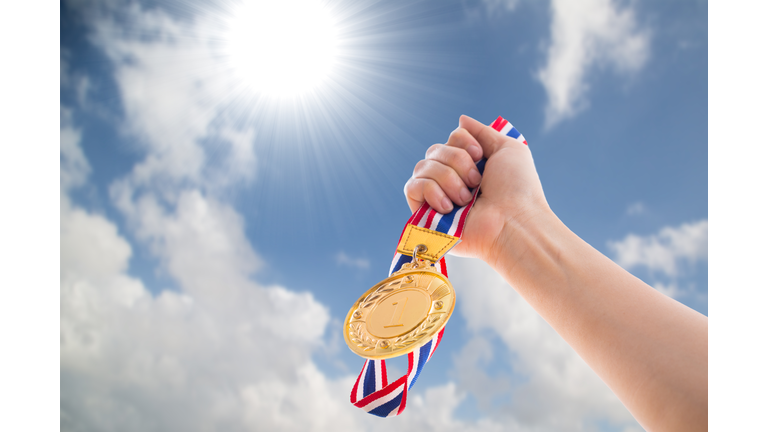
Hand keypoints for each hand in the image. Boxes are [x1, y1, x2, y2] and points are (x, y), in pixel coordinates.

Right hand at [403, 115, 550, 262]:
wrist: (512, 222)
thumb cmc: (517, 189)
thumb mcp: (508, 149)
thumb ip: (483, 132)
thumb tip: (461, 119)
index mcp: (470, 166)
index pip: (449, 139)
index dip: (462, 142)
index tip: (479, 155)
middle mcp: (452, 180)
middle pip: (434, 150)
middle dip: (457, 161)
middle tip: (477, 182)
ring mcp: (436, 197)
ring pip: (422, 167)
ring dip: (448, 178)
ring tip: (467, 199)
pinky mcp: (423, 214)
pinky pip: (412, 187)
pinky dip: (432, 191)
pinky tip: (449, 206)